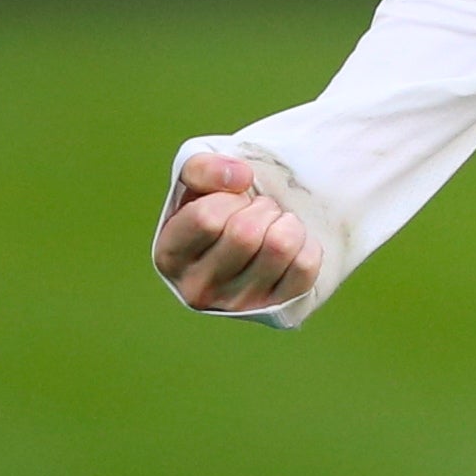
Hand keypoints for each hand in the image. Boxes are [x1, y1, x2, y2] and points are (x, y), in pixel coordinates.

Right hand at [153, 153, 321, 313]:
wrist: (251, 235)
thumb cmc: (217, 205)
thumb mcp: (197, 180)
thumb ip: (203, 167)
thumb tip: (240, 177)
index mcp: (169, 257)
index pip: (207, 218)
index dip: (229, 197)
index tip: (232, 201)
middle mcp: (196, 289)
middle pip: (245, 233)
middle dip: (260, 208)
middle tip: (258, 213)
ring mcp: (236, 304)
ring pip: (280, 246)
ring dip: (284, 222)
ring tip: (272, 227)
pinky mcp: (274, 308)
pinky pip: (306, 264)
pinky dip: (306, 243)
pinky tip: (290, 246)